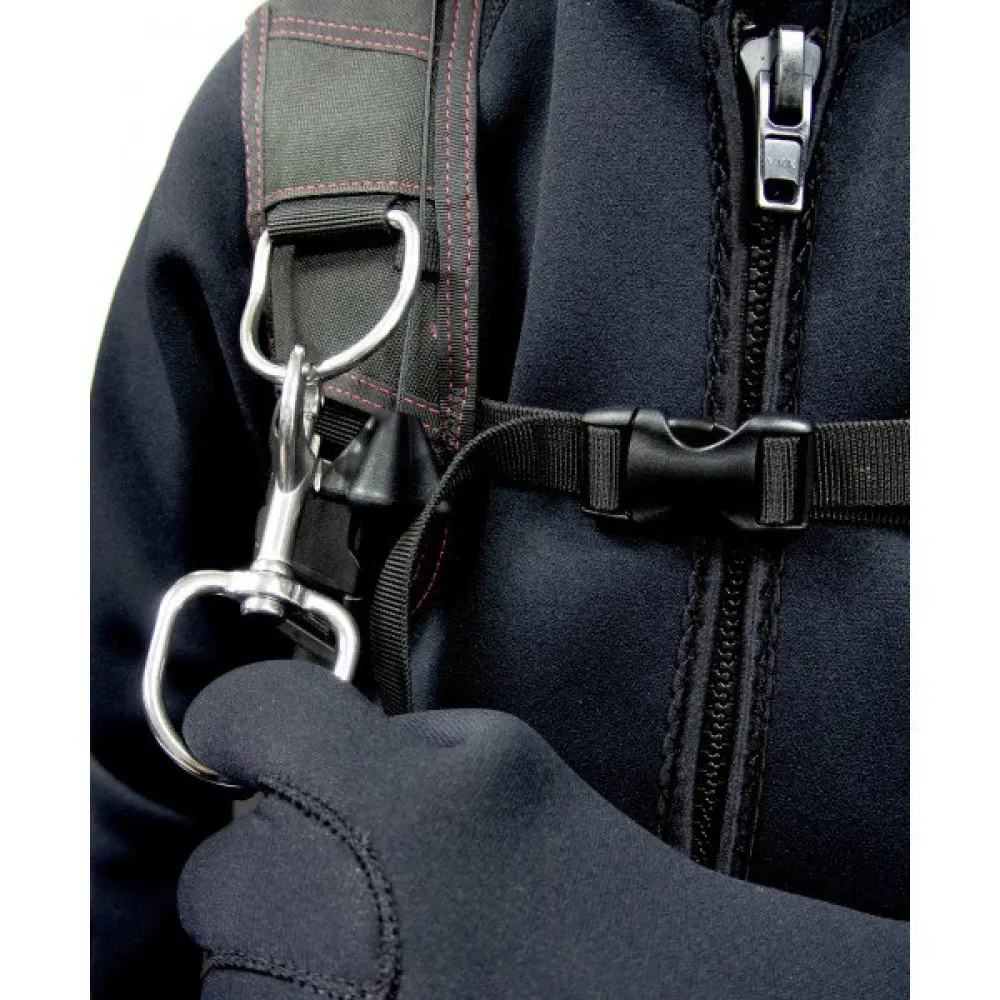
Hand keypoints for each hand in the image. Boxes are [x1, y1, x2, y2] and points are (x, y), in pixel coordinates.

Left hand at [179, 660, 905, 998]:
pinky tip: (376, 992)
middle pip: (214, 864)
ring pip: (221, 964)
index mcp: (377, 797)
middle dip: (272, 858)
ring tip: (373, 947)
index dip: (249, 721)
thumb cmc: (586, 876)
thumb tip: (309, 760)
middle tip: (353, 869)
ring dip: (276, 945)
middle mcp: (322, 910)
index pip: (237, 716)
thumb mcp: (498, 751)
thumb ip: (389, 741)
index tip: (263, 741)